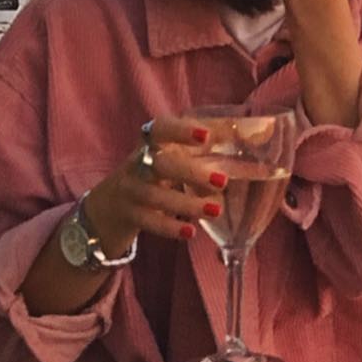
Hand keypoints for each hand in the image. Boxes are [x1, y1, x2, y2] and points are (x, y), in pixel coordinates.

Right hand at [80, 118, 229, 257]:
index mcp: (151, 145)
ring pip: (153, 195)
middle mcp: (138, 164)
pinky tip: (190, 232)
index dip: (180, 130)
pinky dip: (169, 227)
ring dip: (186, 203)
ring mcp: (130, 190)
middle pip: (160, 164)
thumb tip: (255, 133)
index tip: (206, 136)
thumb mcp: (175, 157)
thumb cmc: (153, 176)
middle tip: (223, 181)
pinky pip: (147, 220)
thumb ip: (209, 147)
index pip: (160, 129)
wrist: (106, 209)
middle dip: (190, 172)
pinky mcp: (127, 215)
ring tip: (216, 210)